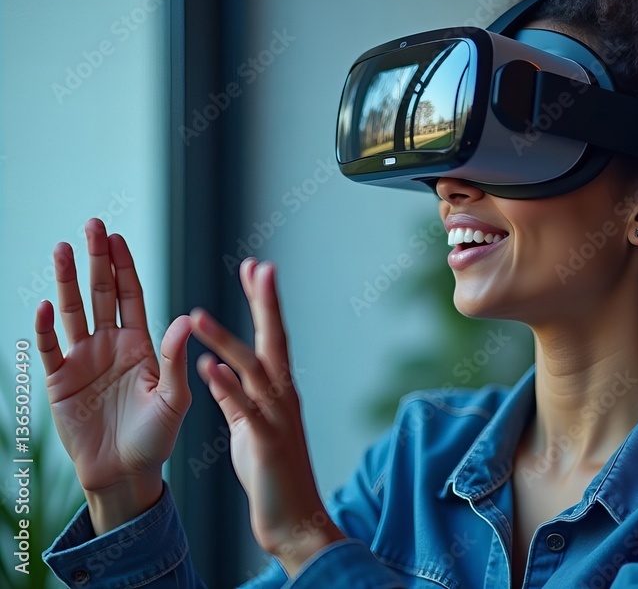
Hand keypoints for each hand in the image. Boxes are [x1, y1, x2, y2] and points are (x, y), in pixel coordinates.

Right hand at [35, 219, 193, 533]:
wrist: (126, 473)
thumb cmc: (156, 438)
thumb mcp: (173, 398)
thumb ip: (175, 360)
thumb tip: (185, 318)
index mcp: (140, 345)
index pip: (131, 296)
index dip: (124, 266)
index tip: (117, 238)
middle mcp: (110, 345)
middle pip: (102, 294)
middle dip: (97, 260)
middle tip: (92, 225)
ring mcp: (83, 361)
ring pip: (74, 312)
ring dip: (67, 281)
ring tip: (62, 248)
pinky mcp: (61, 382)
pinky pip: (52, 349)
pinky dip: (47, 327)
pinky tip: (46, 304)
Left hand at [190, 257, 342, 575]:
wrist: (294, 518)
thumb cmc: (272, 472)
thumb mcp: (251, 427)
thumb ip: (238, 398)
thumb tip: (219, 370)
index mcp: (279, 389)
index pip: (272, 335)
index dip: (264, 301)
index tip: (256, 267)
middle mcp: (283, 396)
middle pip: (274, 340)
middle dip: (265, 302)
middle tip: (258, 266)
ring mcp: (276, 417)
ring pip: (253, 370)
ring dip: (226, 339)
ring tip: (197, 314)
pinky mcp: (265, 442)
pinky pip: (244, 410)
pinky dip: (226, 388)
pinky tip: (207, 368)